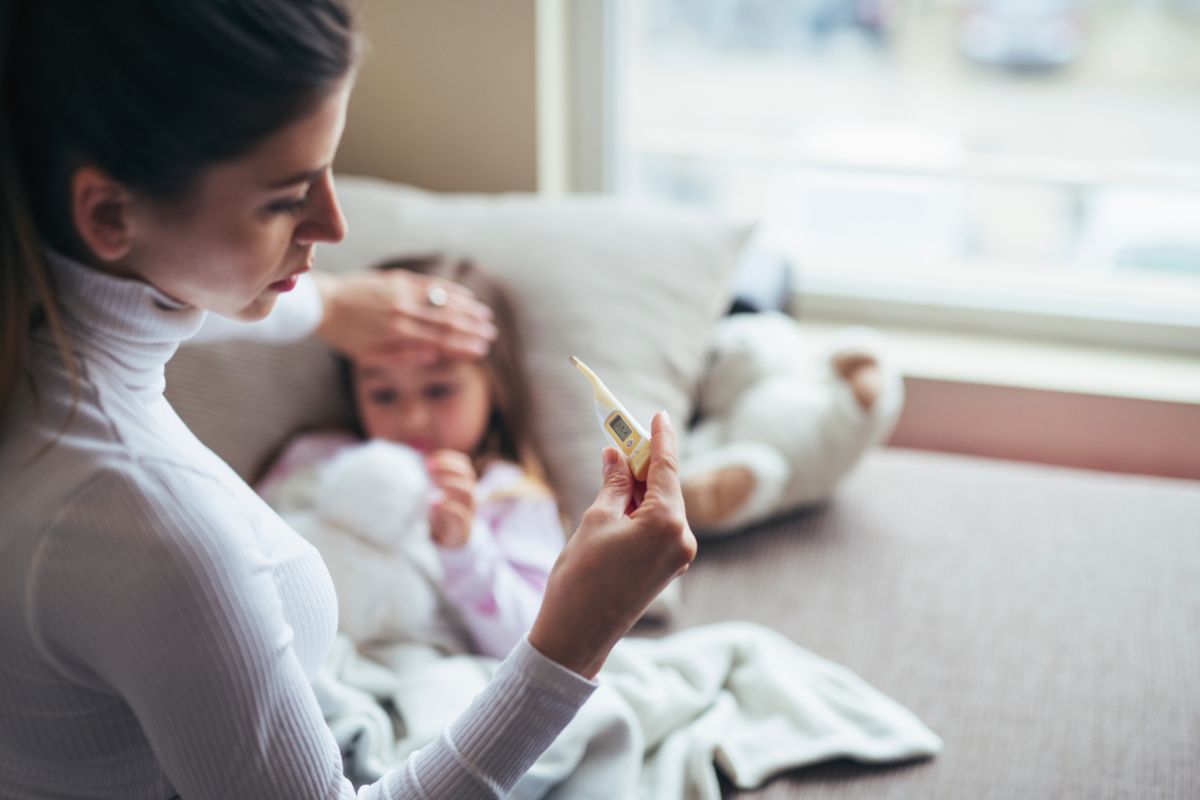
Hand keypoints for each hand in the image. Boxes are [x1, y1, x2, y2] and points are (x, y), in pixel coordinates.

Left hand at [311, 270, 497, 364]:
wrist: (323, 303)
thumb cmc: (344, 335)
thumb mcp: (368, 356)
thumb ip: (401, 357)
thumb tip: (432, 356)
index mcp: (397, 334)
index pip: (439, 341)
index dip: (463, 346)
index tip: (481, 351)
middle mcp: (403, 312)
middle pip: (446, 321)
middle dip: (472, 329)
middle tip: (490, 335)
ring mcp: (401, 293)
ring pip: (442, 301)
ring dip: (467, 309)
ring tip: (485, 316)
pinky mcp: (397, 279)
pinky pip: (429, 284)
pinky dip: (450, 290)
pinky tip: (465, 295)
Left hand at [426, 450, 477, 547]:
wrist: (444, 545)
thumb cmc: (434, 516)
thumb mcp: (430, 496)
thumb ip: (425, 482)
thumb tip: (408, 461)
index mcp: (462, 486)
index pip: (464, 466)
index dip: (449, 460)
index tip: (429, 460)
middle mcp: (468, 498)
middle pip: (468, 476)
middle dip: (448, 469)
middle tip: (428, 469)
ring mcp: (468, 513)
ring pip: (468, 494)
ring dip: (450, 485)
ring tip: (432, 485)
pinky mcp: (463, 530)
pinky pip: (462, 516)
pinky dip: (448, 508)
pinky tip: (433, 505)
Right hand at [527, 411, 696, 678]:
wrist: (576, 635)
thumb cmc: (581, 575)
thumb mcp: (596, 519)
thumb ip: (614, 483)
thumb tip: (618, 456)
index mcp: (667, 522)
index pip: (667, 468)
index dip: (661, 438)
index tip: (659, 415)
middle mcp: (682, 539)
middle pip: (667, 487)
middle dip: (646, 463)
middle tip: (626, 437)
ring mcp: (678, 556)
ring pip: (662, 508)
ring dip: (641, 487)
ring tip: (615, 466)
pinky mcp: (667, 568)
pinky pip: (659, 527)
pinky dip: (642, 510)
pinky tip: (621, 497)